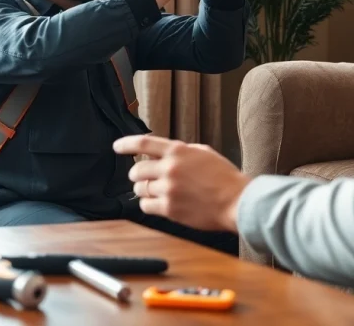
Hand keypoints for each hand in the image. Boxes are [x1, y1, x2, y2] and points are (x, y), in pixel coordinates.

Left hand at [113, 135, 248, 232]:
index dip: (126, 144)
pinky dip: (148, 204)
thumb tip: (163, 154)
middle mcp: (170, 169)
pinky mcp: (170, 209)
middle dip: (137, 174)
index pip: (143, 144)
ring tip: (156, 191)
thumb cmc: (224, 178)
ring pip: (140, 189)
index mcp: (178, 151)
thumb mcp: (204, 153)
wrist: (237, 201)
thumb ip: (182, 152)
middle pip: (136, 170)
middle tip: (143, 178)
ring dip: (144, 190)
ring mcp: (168, 189)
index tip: (116, 147)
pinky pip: (146, 206)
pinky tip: (158, 203)